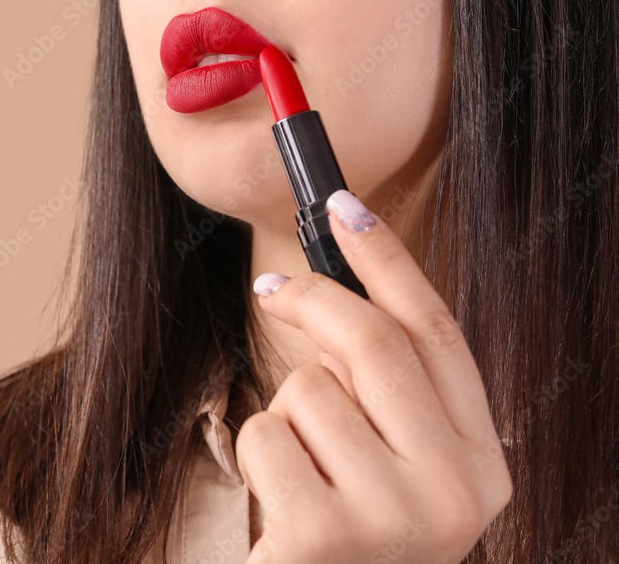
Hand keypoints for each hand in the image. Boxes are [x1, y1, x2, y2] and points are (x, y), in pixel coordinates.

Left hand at [236, 189, 512, 563]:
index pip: (438, 336)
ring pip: (309, 388)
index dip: (390, 262)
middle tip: (272, 289)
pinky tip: (280, 501)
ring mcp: (392, 518)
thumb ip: (385, 391)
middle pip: (374, 343)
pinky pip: (266, 434)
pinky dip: (259, 453)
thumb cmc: (348, 530)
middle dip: (313, 299)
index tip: (346, 207)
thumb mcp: (391, 463)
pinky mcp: (322, 535)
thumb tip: (330, 283)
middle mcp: (454, 494)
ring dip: (287, 412)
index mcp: (479, 466)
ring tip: (302, 470)